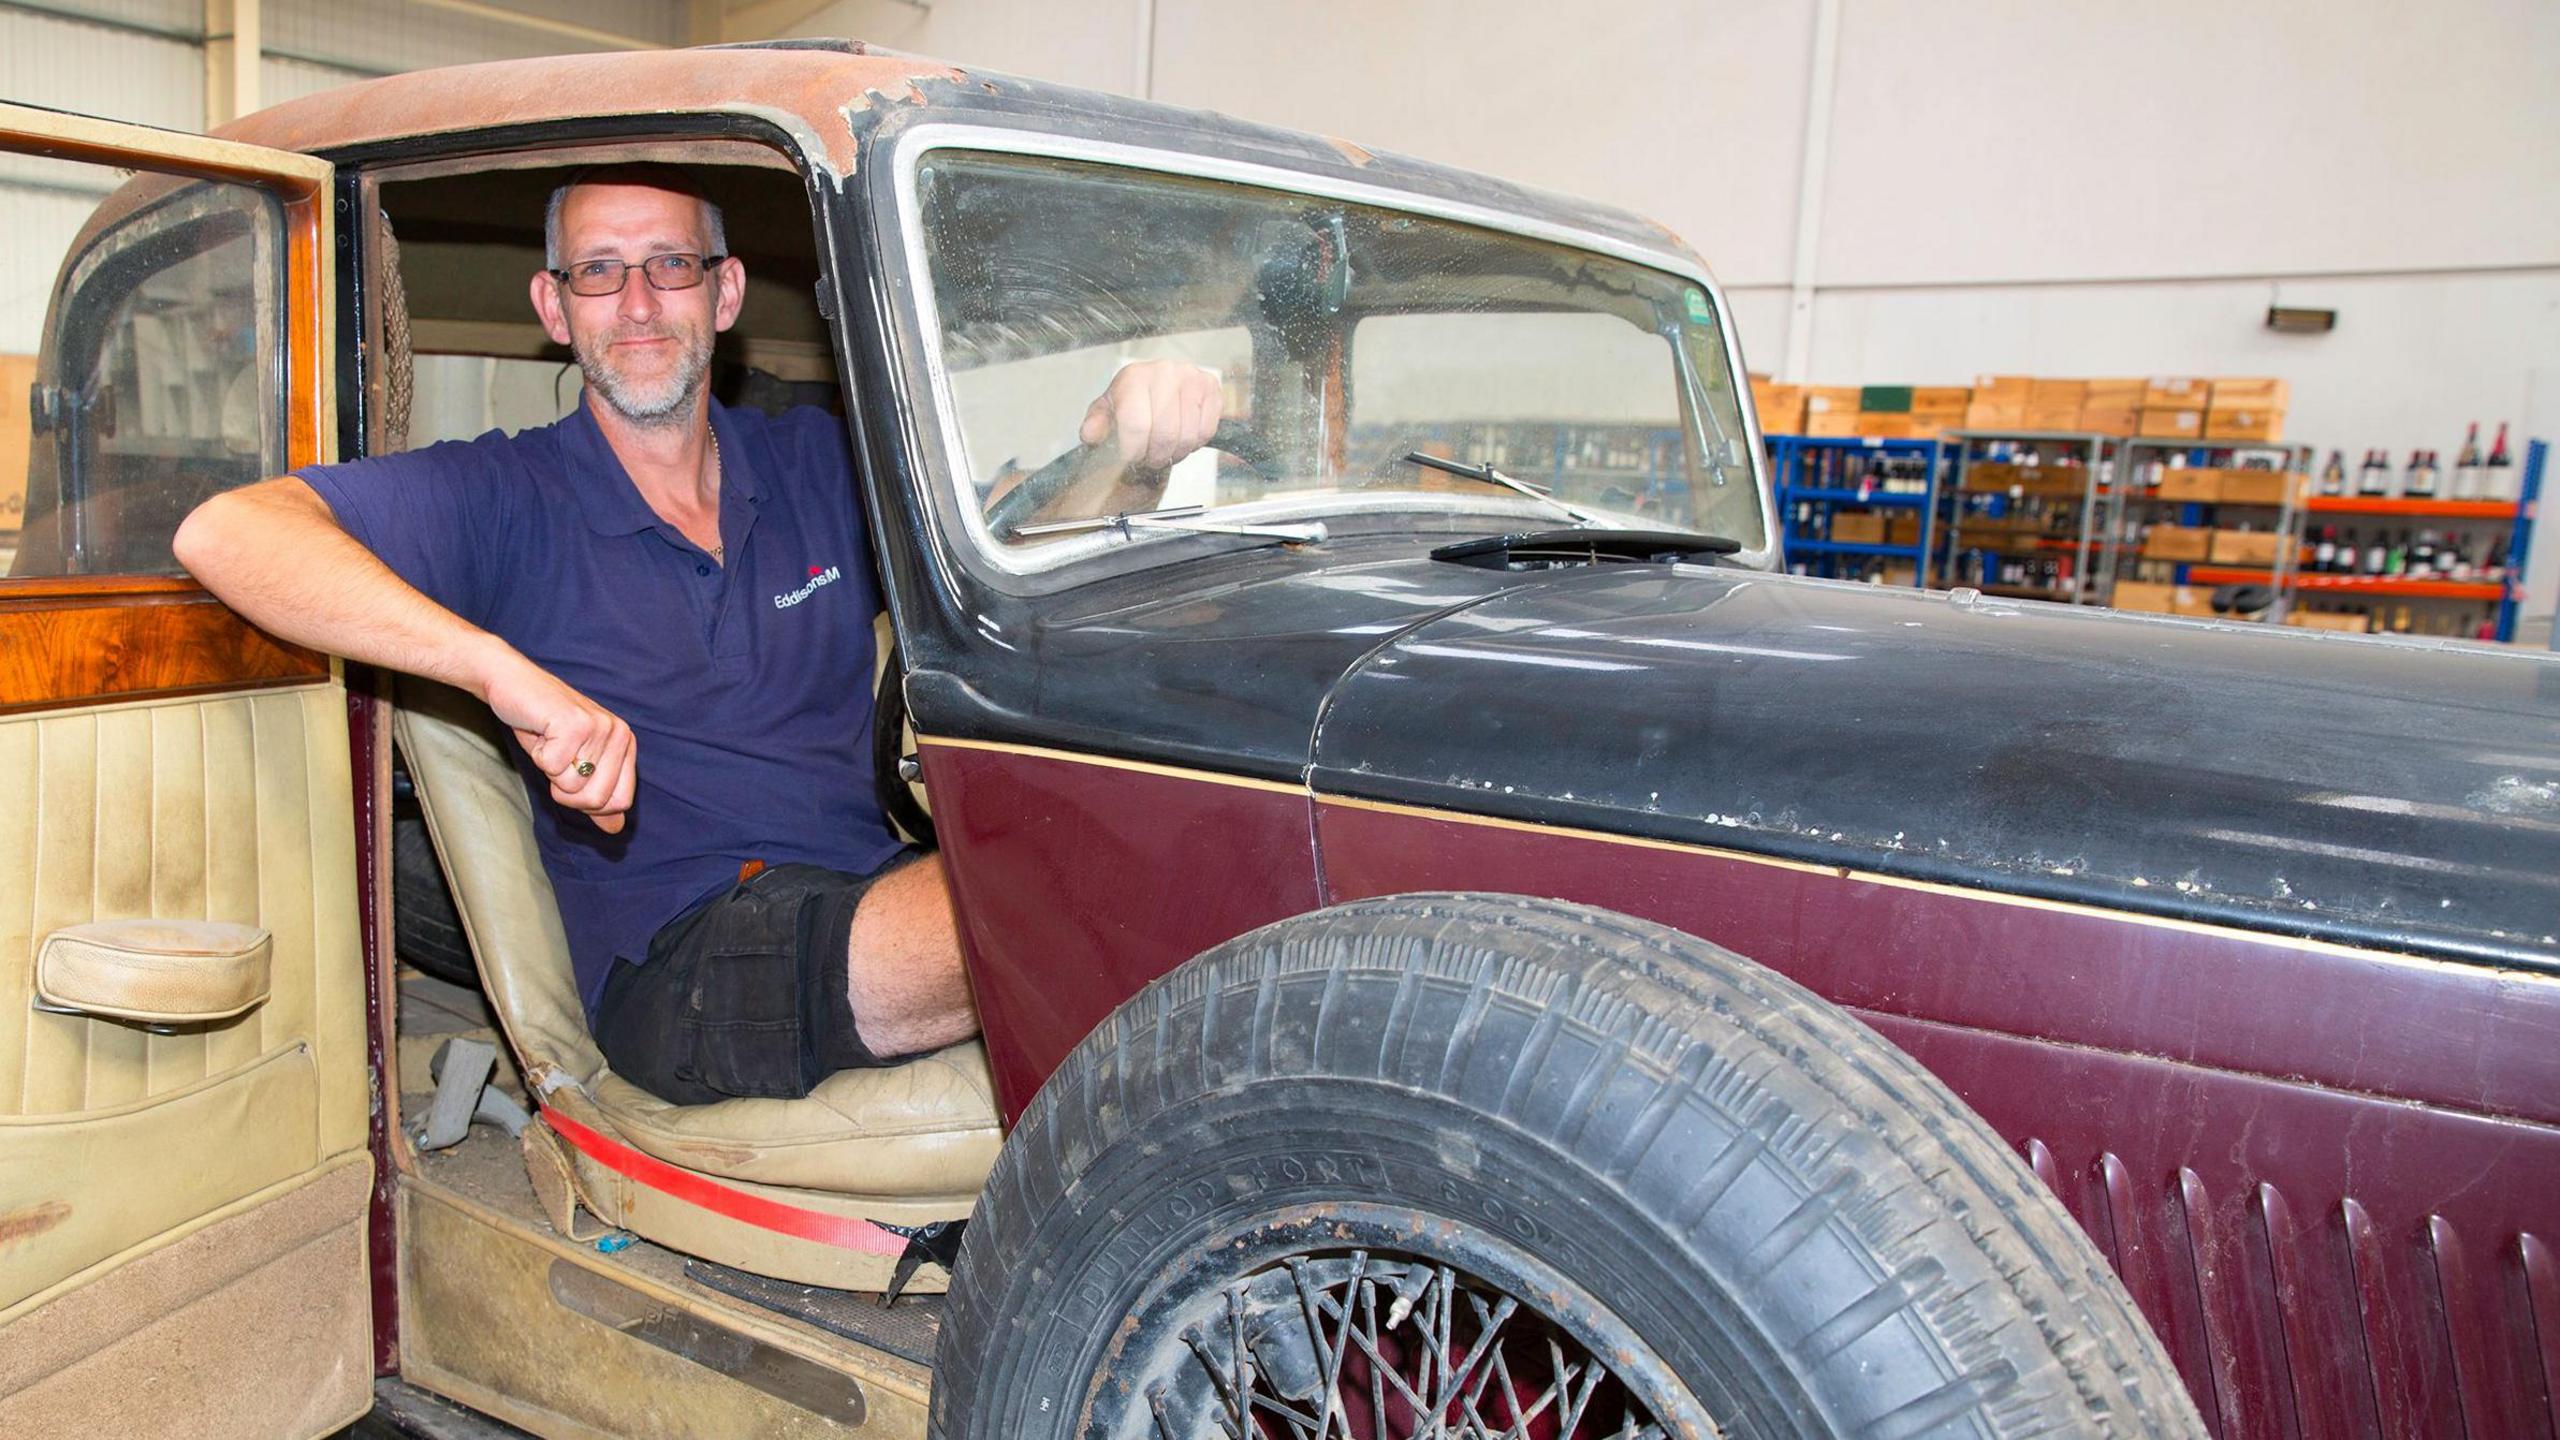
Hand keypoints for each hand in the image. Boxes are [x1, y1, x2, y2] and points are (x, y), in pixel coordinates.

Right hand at [478, 648, 635, 834]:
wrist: (512, 684)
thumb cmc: (543, 726)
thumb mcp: (573, 764)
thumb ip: (596, 796)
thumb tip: (616, 830)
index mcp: (626, 743)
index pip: (619, 802)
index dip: (587, 802)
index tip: (570, 775)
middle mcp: (619, 733)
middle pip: (597, 799)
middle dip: (566, 790)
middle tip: (555, 758)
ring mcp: (599, 727)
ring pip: (572, 787)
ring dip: (550, 771)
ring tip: (548, 742)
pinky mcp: (574, 724)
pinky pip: (552, 768)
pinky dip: (537, 756)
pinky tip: (539, 732)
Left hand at [1078, 361, 1221, 469]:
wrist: (1153, 388)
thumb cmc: (1129, 403)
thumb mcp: (1105, 413)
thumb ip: (1095, 425)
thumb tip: (1090, 434)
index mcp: (1134, 377)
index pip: (1136, 425)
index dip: (1134, 451)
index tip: (1131, 458)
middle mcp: (1164, 371)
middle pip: (1164, 434)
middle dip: (1155, 456)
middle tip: (1148, 457)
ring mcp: (1191, 377)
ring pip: (1187, 436)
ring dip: (1175, 453)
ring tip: (1164, 449)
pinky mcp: (1211, 387)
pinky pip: (1206, 431)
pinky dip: (1194, 444)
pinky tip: (1181, 437)